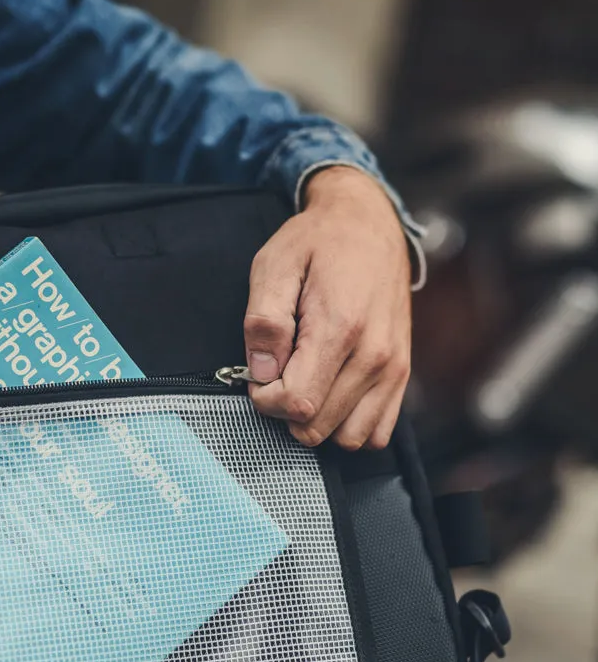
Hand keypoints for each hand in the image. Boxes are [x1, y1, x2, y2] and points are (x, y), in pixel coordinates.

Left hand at [243, 166, 411, 449]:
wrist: (368, 223)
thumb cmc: (317, 243)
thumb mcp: (274, 266)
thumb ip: (264, 322)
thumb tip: (261, 373)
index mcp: (340, 328)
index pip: (296, 403)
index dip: (265, 398)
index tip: (259, 373)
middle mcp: (375, 355)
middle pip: (317, 426)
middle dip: (286, 410)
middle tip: (279, 372)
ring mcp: (393, 369)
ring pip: (346, 438)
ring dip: (317, 422)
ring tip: (305, 381)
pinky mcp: (401, 375)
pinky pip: (375, 432)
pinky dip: (348, 424)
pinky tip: (330, 394)